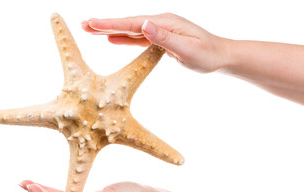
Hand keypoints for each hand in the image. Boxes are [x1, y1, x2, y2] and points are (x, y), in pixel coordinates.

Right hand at [82, 13, 229, 72]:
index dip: (110, 24)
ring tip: (91, 30)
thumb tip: (144, 24)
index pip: (132, 23)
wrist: (220, 57)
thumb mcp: (187, 49)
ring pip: (130, 30)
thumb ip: (164, 38)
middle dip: (104, 24)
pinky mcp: (161, 39)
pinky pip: (138, 38)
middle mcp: (160, 23)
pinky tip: (113, 39)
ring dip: (110, 30)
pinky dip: (123, 38)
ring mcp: (160, 30)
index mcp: (164, 23)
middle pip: (127, 23)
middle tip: (83, 24)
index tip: (91, 23)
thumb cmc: (207, 55)